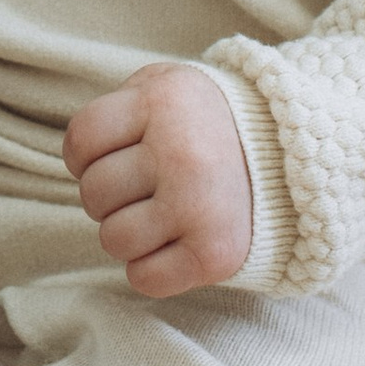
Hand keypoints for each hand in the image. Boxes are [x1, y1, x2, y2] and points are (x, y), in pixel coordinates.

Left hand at [63, 62, 253, 297]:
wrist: (287, 158)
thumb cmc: (201, 123)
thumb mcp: (164, 87)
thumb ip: (118, 108)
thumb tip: (78, 157)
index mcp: (162, 101)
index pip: (80, 141)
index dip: (83, 156)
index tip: (112, 156)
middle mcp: (180, 152)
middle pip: (93, 193)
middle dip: (108, 196)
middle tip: (143, 187)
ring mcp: (199, 205)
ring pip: (112, 239)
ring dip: (126, 232)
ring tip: (157, 213)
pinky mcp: (214, 253)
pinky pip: (143, 278)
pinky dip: (148, 269)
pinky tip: (171, 243)